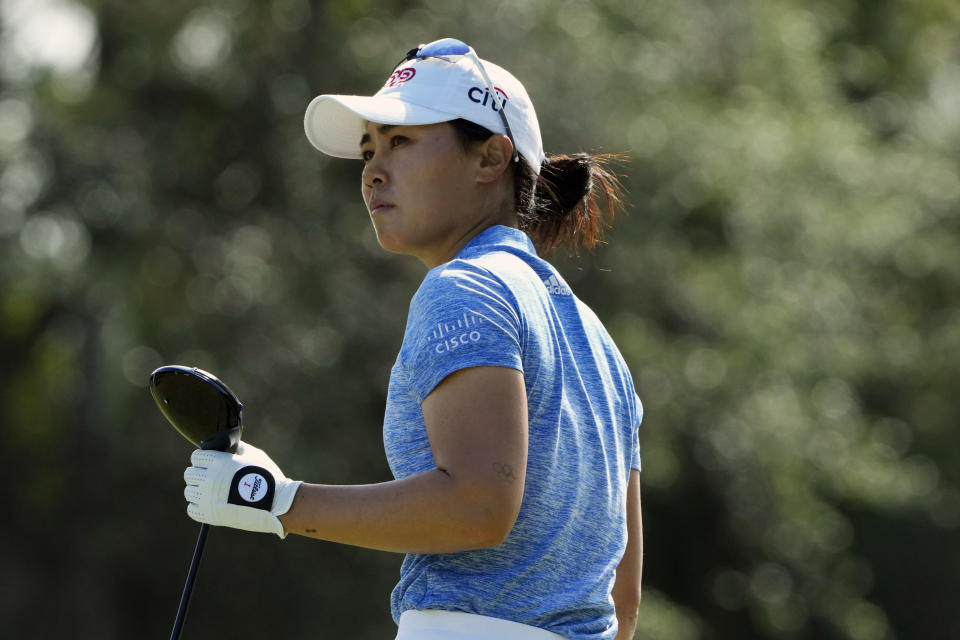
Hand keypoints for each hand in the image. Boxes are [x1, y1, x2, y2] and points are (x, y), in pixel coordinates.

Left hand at [183, 442, 301, 537]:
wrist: (276, 503)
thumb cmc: (268, 476)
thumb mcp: (255, 455)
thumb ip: (238, 449)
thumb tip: (232, 446)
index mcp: (218, 461)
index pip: (196, 457)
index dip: (204, 459)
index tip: (210, 464)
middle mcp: (208, 478)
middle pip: (189, 474)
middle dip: (199, 474)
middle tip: (211, 479)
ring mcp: (206, 497)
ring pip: (189, 491)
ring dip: (198, 491)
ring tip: (212, 493)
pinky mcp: (208, 515)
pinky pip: (192, 509)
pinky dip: (199, 506)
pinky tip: (211, 504)